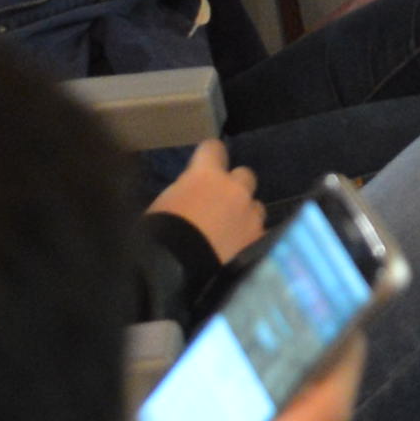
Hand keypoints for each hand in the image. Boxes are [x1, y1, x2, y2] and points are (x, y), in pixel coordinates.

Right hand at [155, 139, 262, 259]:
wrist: (177, 272)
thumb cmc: (159, 234)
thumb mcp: (163, 203)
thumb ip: (184, 190)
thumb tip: (190, 191)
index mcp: (205, 175)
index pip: (214, 148)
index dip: (209, 157)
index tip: (204, 165)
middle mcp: (235, 190)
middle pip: (244, 176)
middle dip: (234, 186)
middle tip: (220, 203)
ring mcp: (251, 217)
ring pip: (256, 207)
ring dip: (245, 215)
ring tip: (231, 233)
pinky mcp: (260, 242)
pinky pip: (260, 235)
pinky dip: (251, 240)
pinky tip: (239, 252)